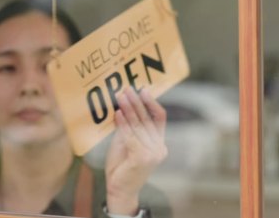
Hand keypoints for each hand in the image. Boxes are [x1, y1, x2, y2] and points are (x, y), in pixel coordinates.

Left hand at [104, 88, 167, 214]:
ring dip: (128, 109)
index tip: (142, 90)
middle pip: (148, 119)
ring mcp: (152, 154)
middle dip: (136, 102)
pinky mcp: (142, 158)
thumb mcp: (126, 142)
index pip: (160, 118)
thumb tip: (123, 105)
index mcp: (159, 143)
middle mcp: (159, 147)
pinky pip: (131, 136)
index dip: (151, 102)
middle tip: (127, 89)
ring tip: (120, 97)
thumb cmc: (122, 165)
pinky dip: (124, 124)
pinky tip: (118, 114)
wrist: (120, 189)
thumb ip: (128, 127)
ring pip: (139, 126)